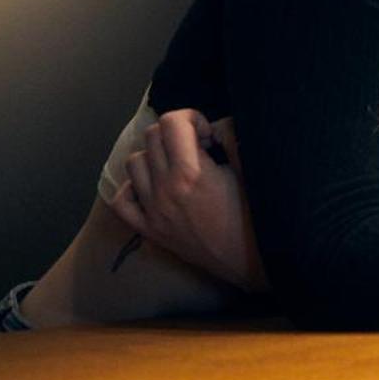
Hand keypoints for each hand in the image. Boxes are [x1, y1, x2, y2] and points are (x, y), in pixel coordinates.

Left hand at [107, 109, 269, 292]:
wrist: (252, 261)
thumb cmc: (257, 216)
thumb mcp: (252, 171)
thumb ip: (233, 138)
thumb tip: (217, 123)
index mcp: (191, 172)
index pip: (173, 121)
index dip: (194, 118)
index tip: (210, 136)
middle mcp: (164, 189)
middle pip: (152, 136)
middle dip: (176, 133)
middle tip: (199, 148)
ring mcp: (152, 211)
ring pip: (134, 162)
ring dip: (155, 156)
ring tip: (179, 165)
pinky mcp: (149, 230)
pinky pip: (121, 200)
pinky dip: (133, 186)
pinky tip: (156, 186)